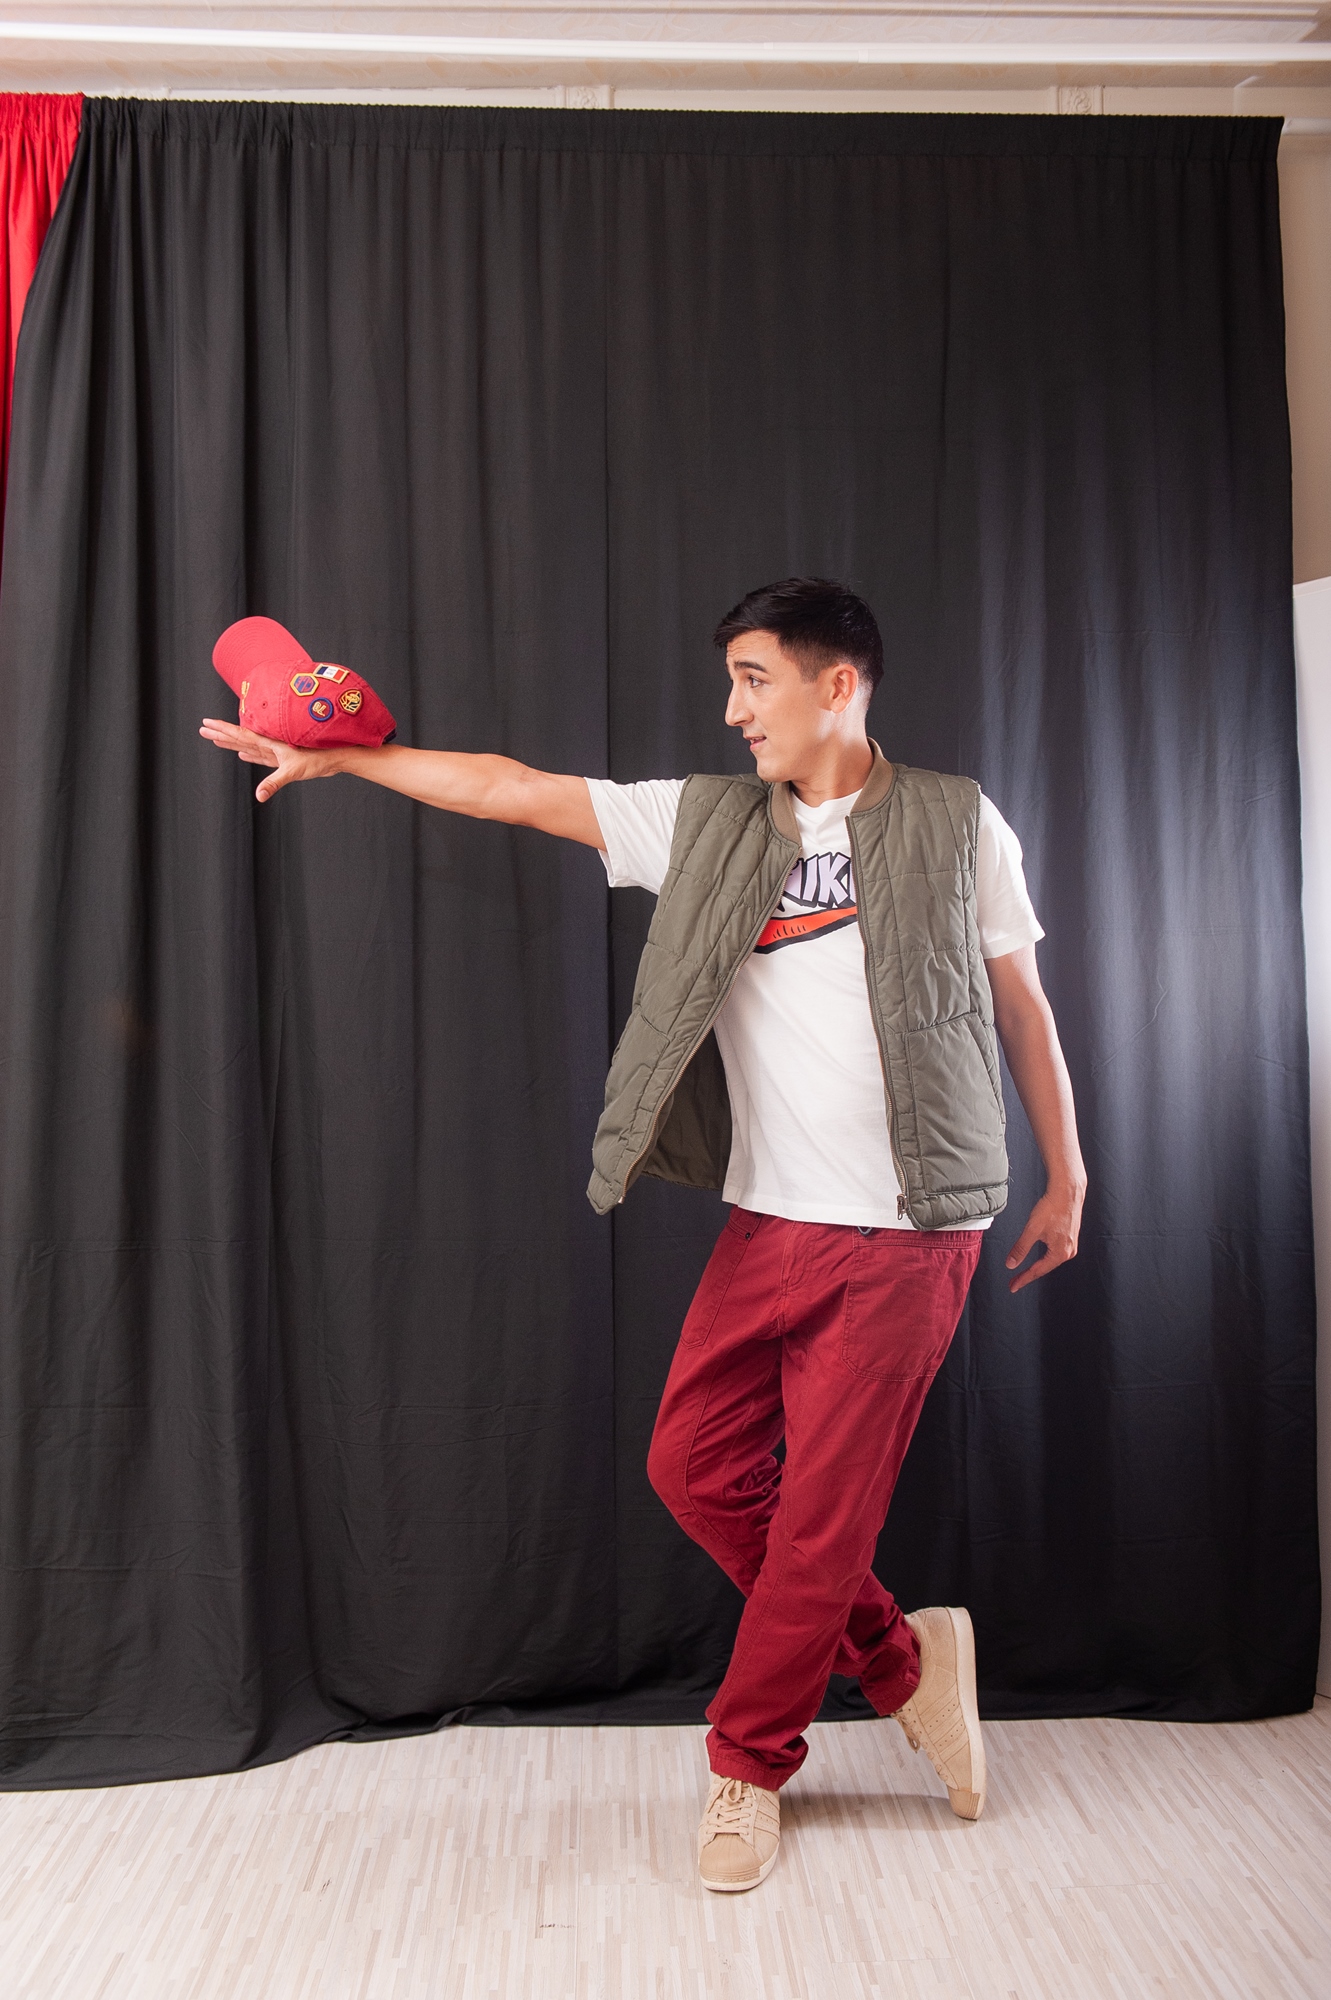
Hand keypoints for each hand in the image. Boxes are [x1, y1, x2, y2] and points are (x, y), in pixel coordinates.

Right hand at [199, 717, 334, 801]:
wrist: (335, 757)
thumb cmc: (317, 760)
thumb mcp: (293, 771)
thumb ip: (274, 783)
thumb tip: (259, 795)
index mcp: (269, 741)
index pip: (240, 733)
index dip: (222, 729)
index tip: (206, 723)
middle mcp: (270, 743)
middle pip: (239, 737)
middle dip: (221, 734)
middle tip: (202, 729)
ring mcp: (275, 750)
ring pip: (247, 745)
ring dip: (232, 743)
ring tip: (217, 740)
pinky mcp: (282, 758)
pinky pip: (260, 755)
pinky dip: (250, 754)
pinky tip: (243, 754)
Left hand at [1004, 1181, 1083, 1293]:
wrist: (1067, 1191)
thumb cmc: (1052, 1207)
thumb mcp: (1032, 1229)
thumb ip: (1021, 1248)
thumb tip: (1011, 1264)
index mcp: (1060, 1253)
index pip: (1038, 1271)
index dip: (1023, 1279)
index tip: (1012, 1287)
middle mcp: (1069, 1251)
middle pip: (1045, 1267)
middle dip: (1029, 1275)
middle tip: (1015, 1281)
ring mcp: (1071, 1244)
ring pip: (1050, 1260)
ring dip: (1037, 1266)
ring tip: (1024, 1273)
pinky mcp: (1070, 1237)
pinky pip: (1055, 1252)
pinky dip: (1044, 1257)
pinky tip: (1039, 1258)